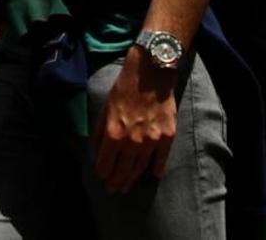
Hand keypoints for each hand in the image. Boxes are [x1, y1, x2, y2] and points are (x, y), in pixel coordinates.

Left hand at [92, 46, 177, 193]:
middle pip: (123, 169)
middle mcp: (132, 141)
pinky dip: (157, 168)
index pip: (106, 162)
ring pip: (140, 167)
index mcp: (114, 133)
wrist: (150, 76)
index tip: (102, 180)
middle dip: (116, 181)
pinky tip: (154, 175)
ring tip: (127, 186)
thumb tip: (97, 150)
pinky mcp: (167, 136)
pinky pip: (161, 158)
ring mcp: (151, 140)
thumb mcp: (104, 109)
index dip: (103, 173)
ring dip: (133, 178)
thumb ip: (100, 132)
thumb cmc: (124, 90)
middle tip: (114, 190)